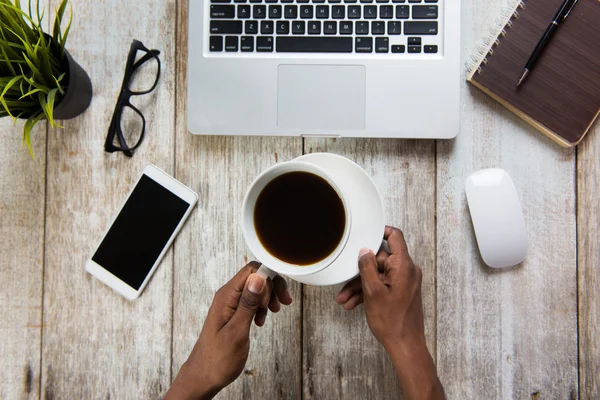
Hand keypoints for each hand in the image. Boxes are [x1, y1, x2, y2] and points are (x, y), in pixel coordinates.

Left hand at [165, 262, 292, 399]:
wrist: (204, 376)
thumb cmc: (217, 359)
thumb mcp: (237, 331)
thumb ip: (248, 303)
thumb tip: (258, 277)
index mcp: (226, 296)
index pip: (251, 270)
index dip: (268, 279)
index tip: (277, 296)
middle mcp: (227, 295)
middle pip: (255, 276)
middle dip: (272, 288)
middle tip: (280, 305)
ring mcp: (230, 303)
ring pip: (255, 288)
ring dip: (268, 298)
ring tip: (272, 313)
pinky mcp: (233, 312)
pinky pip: (251, 300)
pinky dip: (261, 307)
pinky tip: (261, 321)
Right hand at [336, 226, 444, 399]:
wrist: (405, 345)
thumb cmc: (393, 322)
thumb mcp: (373, 292)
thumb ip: (367, 267)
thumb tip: (364, 251)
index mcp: (404, 266)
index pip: (394, 237)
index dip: (379, 232)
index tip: (364, 234)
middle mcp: (407, 271)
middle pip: (380, 260)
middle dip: (360, 271)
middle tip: (343, 281)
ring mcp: (404, 282)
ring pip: (378, 275)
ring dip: (360, 285)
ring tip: (344, 299)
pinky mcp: (400, 292)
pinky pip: (382, 285)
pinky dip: (368, 292)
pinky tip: (352, 304)